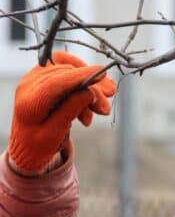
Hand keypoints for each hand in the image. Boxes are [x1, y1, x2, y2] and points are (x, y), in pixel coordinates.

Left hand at [8, 52, 115, 173]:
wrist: (26, 146)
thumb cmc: (38, 145)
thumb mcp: (54, 134)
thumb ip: (69, 110)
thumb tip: (89, 91)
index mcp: (29, 102)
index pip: (57, 82)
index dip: (81, 76)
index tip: (102, 73)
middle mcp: (29, 84)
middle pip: (68, 76)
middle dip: (92, 89)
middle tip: (106, 108)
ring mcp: (36, 78)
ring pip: (71, 70)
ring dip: (91, 86)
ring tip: (102, 108)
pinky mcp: (45, 76)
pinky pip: (69, 70)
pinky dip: (84, 82)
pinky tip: (91, 102)